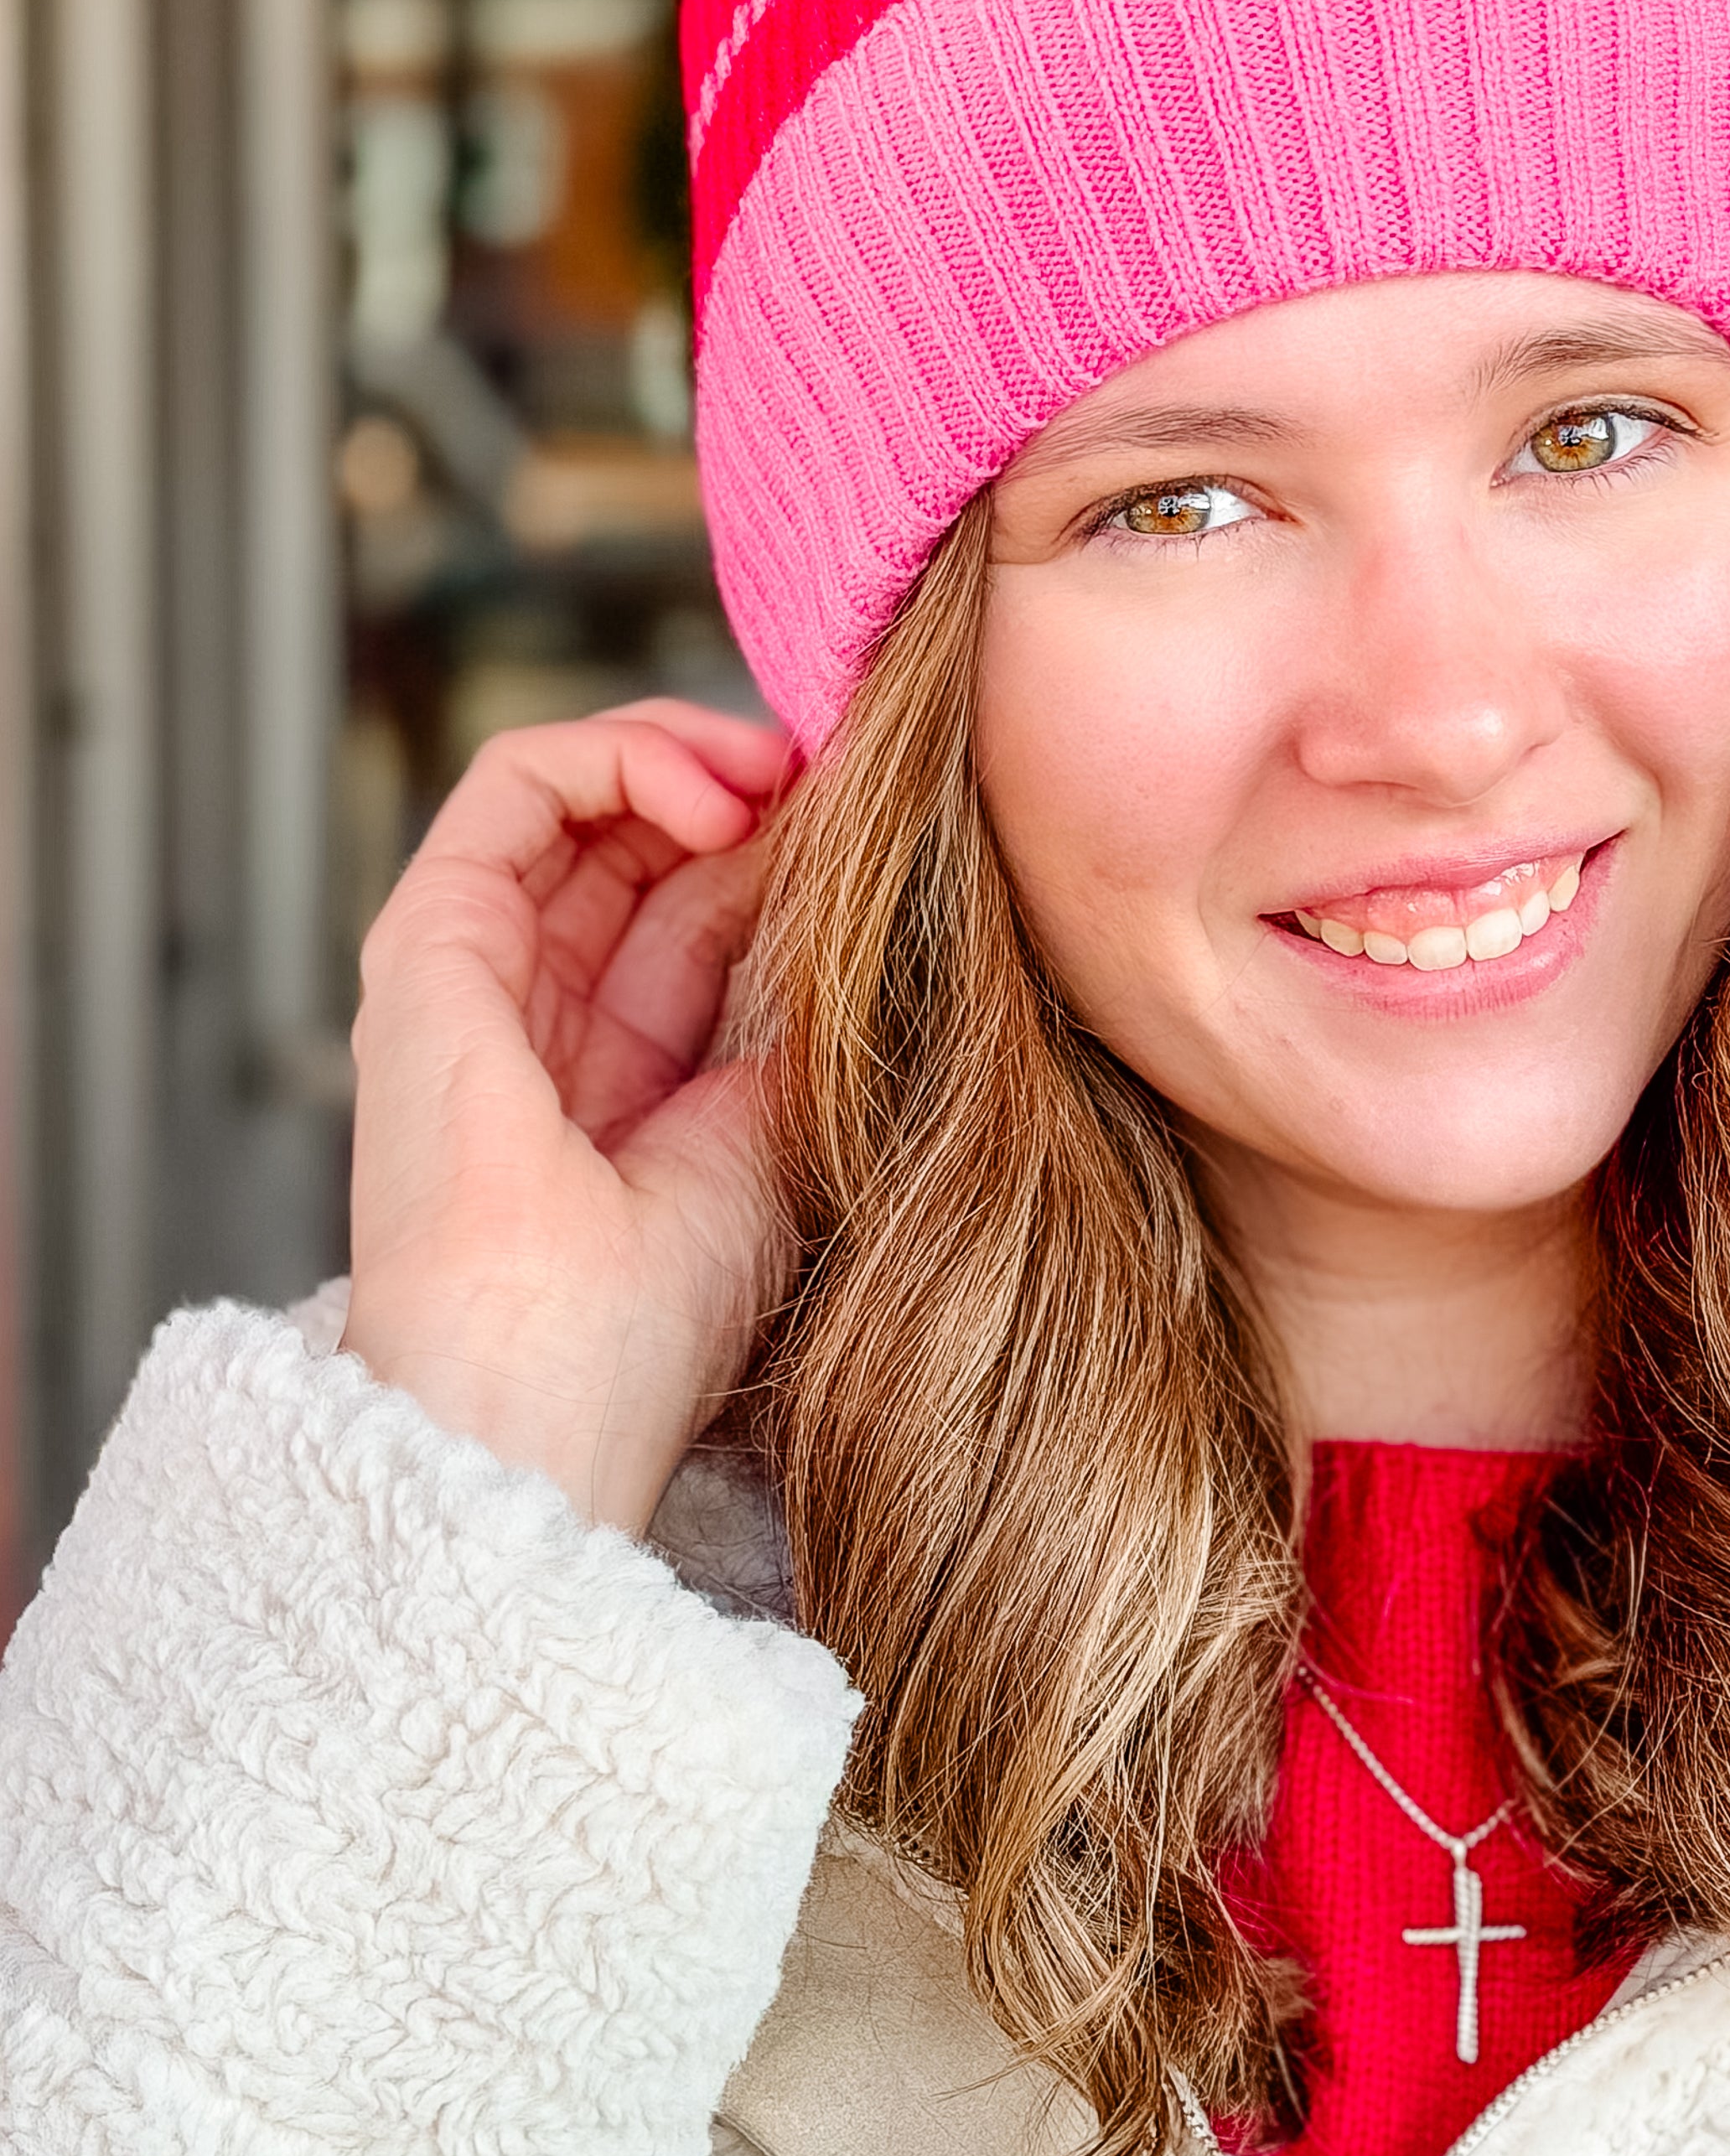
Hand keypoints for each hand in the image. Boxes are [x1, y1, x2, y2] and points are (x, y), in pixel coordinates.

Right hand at [340, 699, 797, 1538]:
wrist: (543, 1402)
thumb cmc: (655, 1322)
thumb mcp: (771, 1134)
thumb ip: (793, 1013)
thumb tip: (851, 889)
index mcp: (620, 1076)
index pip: (700, 910)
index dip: (787, 847)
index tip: (877, 826)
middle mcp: (539, 1017)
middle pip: (644, 845)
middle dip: (748, 787)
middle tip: (842, 774)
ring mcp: (475, 976)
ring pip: (579, 797)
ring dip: (692, 753)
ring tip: (784, 770)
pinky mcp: (427, 945)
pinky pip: (514, 787)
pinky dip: (617, 754)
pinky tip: (717, 791)